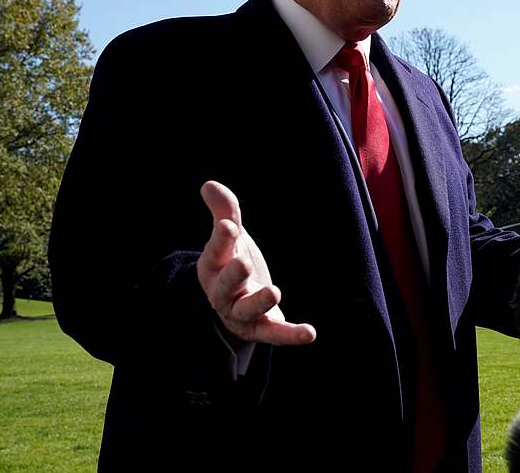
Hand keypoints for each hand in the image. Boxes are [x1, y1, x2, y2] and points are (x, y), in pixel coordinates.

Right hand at [197, 180, 315, 344]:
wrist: (235, 298)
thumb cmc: (232, 260)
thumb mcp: (231, 237)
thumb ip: (225, 211)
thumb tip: (208, 184)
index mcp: (213, 268)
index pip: (215, 254)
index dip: (220, 241)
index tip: (228, 225)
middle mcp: (223, 293)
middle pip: (225, 287)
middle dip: (234, 275)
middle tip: (244, 263)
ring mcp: (242, 313)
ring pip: (247, 311)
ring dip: (260, 303)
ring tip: (274, 291)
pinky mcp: (263, 327)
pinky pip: (275, 334)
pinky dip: (291, 335)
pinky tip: (310, 332)